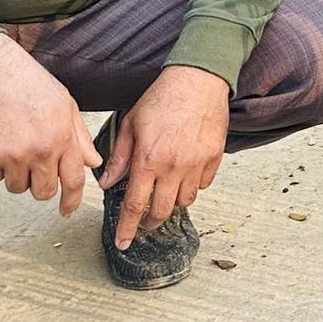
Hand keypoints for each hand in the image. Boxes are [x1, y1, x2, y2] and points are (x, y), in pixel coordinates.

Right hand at [0, 34, 102, 216]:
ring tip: (15, 143)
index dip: (72, 200)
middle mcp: (39, 150)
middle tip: (34, 165)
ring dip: (16, 173)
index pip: (74, 180)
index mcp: (62, 136)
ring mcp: (11, 155)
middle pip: (43, 192)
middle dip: (41, 184)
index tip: (68, 210)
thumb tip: (93, 162)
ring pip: (17, 187)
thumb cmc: (27, 83)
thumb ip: (79, 137)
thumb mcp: (65, 105)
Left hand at [97, 66, 231, 248]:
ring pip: (186, 201)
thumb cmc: (163, 98)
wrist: (198, 79)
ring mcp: (197, 163)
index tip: (124, 242)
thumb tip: (107, 183)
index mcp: (149, 159)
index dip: (128, 229)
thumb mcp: (131, 124)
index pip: (135, 205)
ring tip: (166, 193)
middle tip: (144, 223)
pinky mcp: (215, 156)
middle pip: (162, 211)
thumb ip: (120, 157)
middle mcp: (174, 166)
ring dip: (173, 203)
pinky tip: (185, 174)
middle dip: (150, 222)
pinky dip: (194, 185)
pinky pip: (204, 184)